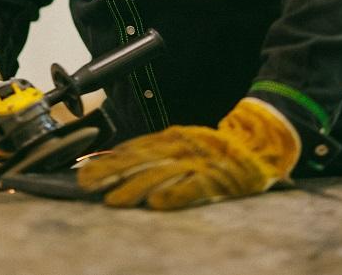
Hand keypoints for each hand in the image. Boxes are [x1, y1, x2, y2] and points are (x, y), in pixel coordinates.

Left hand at [77, 98, 300, 209]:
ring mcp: (197, 161)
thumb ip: (155, 153)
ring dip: (135, 186)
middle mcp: (180, 147)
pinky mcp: (216, 178)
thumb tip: (120, 162)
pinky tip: (157, 203)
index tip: (84, 173)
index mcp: (171, 138)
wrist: (257, 143)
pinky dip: (175, 194)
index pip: (134, 149)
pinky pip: (193, 187)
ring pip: (161, 173)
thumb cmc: (215, 149)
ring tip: (114, 200)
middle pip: (140, 160)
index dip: (108, 162)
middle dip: (112, 173)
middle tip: (87, 185)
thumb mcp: (181, 145)